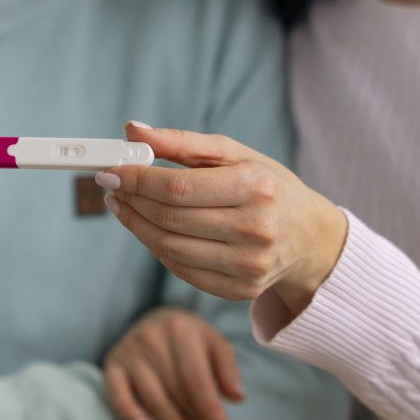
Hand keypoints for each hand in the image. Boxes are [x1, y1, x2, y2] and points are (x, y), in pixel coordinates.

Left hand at [98, 122, 347, 314]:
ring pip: (168, 248)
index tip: (110, 170)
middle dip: (131, 200)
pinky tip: (149, 229)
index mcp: (257, 187)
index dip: (136, 179)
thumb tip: (131, 130)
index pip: (178, 187)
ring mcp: (248, 265)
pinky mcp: (239, 290)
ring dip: (135, 225)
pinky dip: (157, 248)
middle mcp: (255, 229)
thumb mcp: (235, 154)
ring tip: (123, 205)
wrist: (309, 237)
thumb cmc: (266, 187)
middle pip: (169, 218)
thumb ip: (182, 142)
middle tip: (110, 186)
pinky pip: (180, 269)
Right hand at [104, 308, 243, 419]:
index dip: (209, 408)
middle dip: (193, 419)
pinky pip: (117, 395)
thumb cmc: (189, 339)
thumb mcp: (214, 343)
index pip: (196, 379)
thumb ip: (228, 367)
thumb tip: (237, 397)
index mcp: (180, 329)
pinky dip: (129, 414)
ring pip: (152, 399)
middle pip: (176, 392)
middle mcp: (151, 337)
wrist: (154, 321)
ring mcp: (129, 352)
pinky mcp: (112, 364)